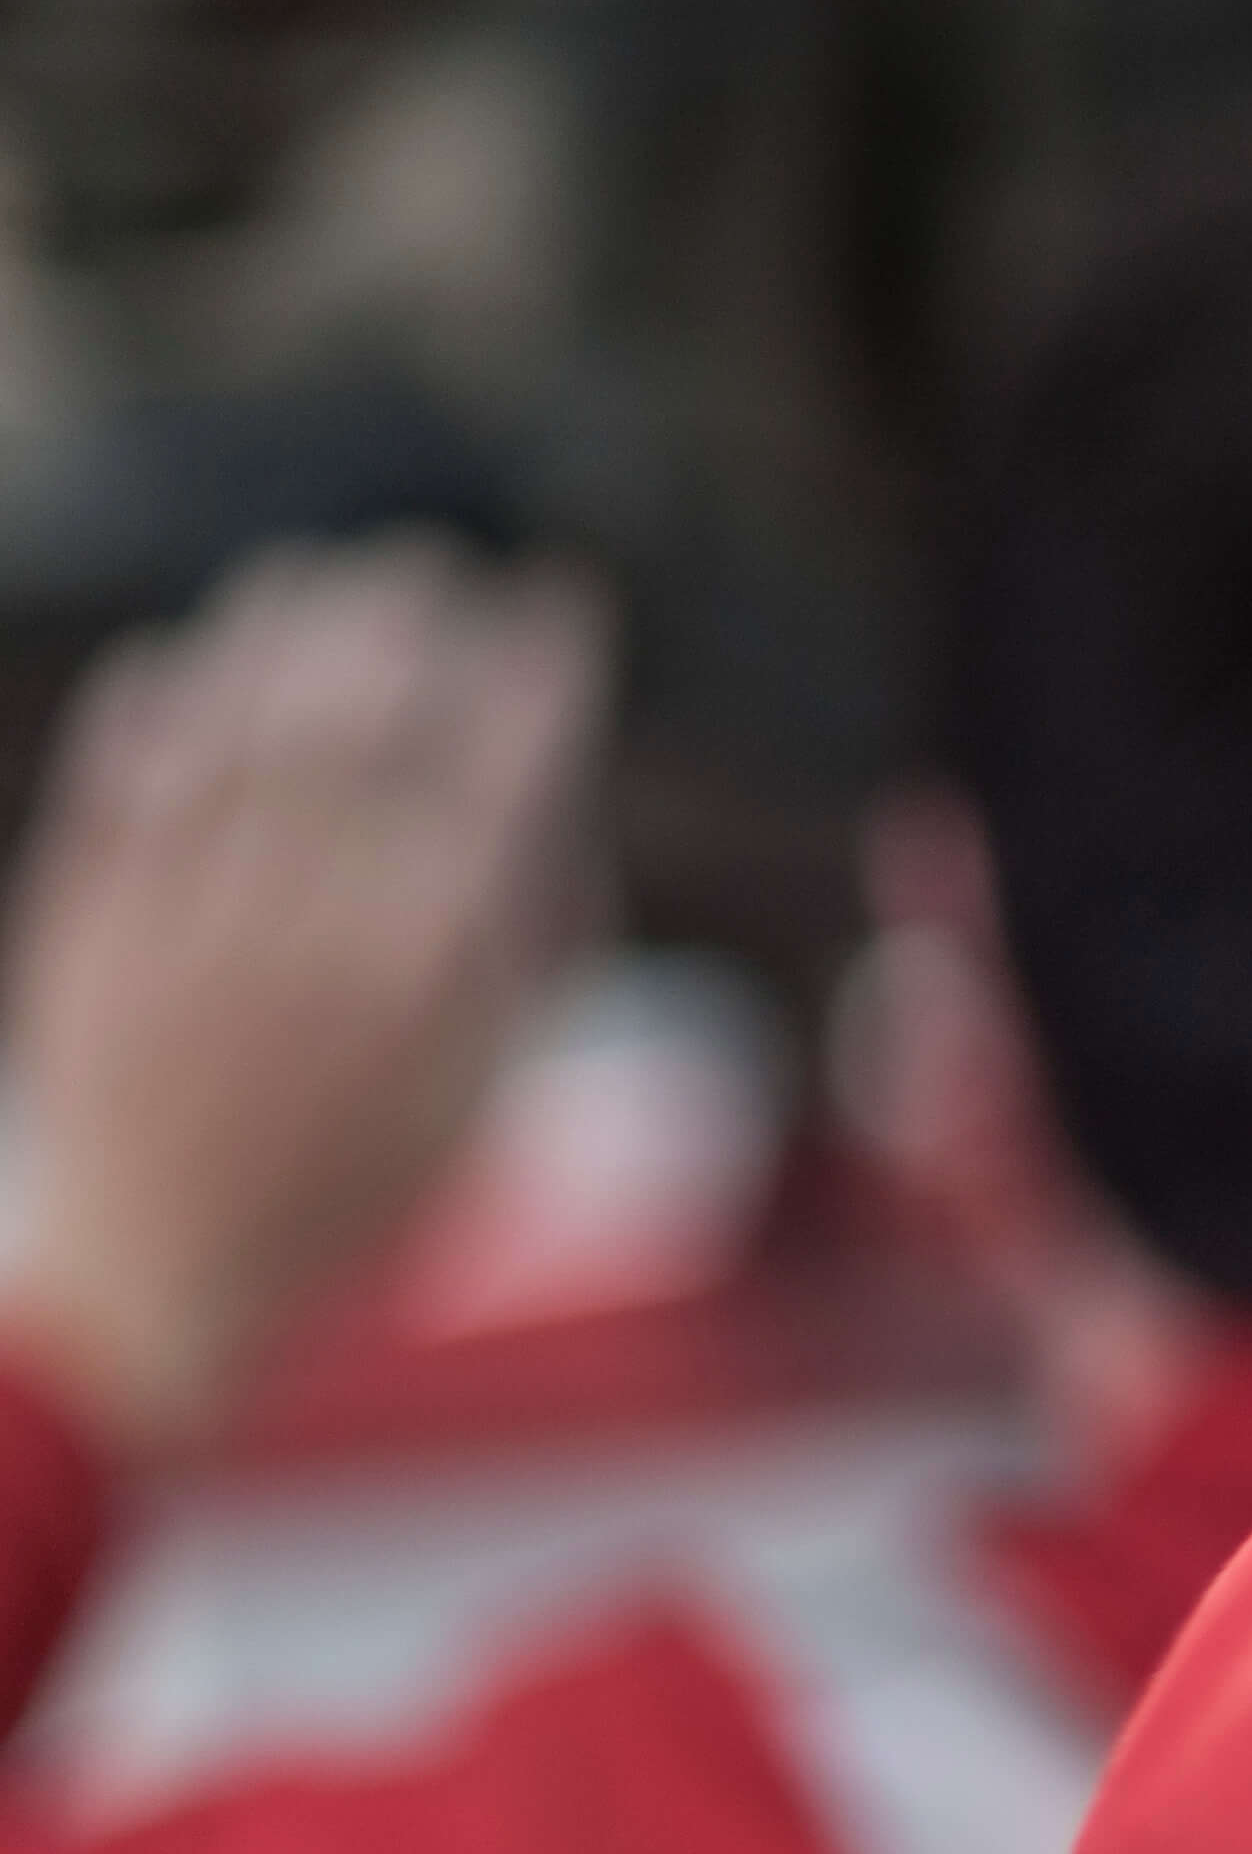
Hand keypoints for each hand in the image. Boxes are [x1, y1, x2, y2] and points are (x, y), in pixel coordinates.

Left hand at [0, 536, 607, 1452]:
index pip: (500, 763)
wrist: (156, 1280)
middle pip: (367, 714)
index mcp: (431, 962)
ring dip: (291, 632)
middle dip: (417, 623)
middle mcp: (311, 916)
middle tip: (444, 573)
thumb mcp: (490, 1094)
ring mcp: (187, 907)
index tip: (561, 607)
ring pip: (243, 719)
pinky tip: (195, 663)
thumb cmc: (352, 1201)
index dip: (538, 668)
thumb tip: (556, 811)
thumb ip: (533, 953)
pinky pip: (124, 771)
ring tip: (330, 583)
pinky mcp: (89, 913)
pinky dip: (162, 700)